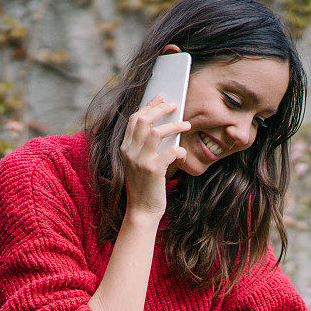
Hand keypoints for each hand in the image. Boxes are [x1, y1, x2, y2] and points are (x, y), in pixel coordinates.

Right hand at [120, 94, 189, 217]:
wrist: (141, 212)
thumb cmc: (145, 188)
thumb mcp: (140, 165)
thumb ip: (145, 148)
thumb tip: (163, 129)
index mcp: (124, 149)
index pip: (133, 119)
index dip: (148, 106)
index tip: (160, 98)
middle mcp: (129, 152)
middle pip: (143, 120)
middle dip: (160, 109)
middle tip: (174, 105)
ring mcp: (139, 161)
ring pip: (155, 131)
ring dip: (174, 126)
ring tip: (186, 125)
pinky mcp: (152, 170)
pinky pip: (170, 151)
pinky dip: (180, 150)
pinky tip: (183, 154)